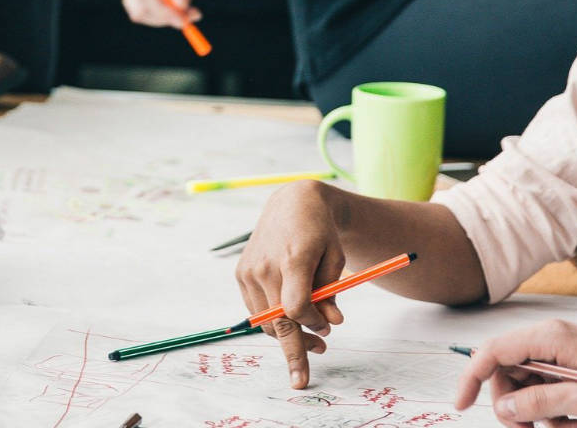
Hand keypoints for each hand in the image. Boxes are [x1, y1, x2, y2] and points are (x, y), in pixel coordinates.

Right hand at [116, 0, 202, 27]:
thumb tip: (180, 9)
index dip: (162, 9)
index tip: (184, 20)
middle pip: (137, 6)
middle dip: (162, 17)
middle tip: (190, 20)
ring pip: (139, 12)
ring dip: (163, 18)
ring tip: (189, 11)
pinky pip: (142, 9)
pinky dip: (160, 14)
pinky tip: (178, 6)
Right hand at [233, 181, 347, 388]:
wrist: (291, 204)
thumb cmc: (319, 232)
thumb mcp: (335, 259)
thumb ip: (332, 293)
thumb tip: (332, 325)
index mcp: (293, 259)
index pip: (296, 308)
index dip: (312, 325)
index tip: (328, 331)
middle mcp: (265, 267)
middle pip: (276, 322)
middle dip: (294, 351)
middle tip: (308, 371)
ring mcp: (248, 271)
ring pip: (265, 321)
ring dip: (285, 336)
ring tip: (311, 341)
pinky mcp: (240, 274)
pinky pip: (256, 310)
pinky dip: (272, 321)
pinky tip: (290, 318)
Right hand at [456, 320, 576, 425]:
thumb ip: (541, 401)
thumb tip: (505, 407)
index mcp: (551, 337)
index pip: (493, 351)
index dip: (471, 378)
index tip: (462, 404)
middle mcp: (551, 341)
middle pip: (506, 372)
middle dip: (511, 405)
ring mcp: (561, 353)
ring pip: (525, 385)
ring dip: (538, 414)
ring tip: (567, 427)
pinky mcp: (569, 367)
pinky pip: (545, 390)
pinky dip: (555, 413)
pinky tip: (576, 422)